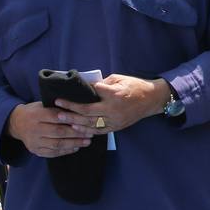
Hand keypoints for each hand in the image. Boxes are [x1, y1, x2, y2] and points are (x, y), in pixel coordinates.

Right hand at [8, 102, 92, 157]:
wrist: (16, 123)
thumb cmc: (34, 112)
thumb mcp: (42, 105)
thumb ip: (56, 107)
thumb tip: (78, 107)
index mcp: (36, 115)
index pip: (56, 117)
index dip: (72, 119)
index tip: (85, 120)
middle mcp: (34, 129)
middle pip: (58, 132)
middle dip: (76, 133)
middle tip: (90, 133)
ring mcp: (34, 141)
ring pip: (57, 144)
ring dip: (74, 143)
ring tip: (86, 142)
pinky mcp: (36, 150)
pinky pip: (53, 153)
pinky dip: (66, 151)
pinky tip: (75, 148)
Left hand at [56, 75, 171, 135]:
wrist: (151, 100)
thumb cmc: (135, 86)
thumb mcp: (119, 78)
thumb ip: (103, 83)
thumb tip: (87, 86)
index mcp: (114, 94)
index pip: (92, 93)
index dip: (80, 92)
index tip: (67, 91)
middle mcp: (113, 109)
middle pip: (87, 111)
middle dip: (70, 109)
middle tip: (57, 107)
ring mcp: (115, 120)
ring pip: (91, 123)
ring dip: (74, 122)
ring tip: (61, 118)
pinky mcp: (116, 127)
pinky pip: (99, 131)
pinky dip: (86, 130)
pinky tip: (76, 128)